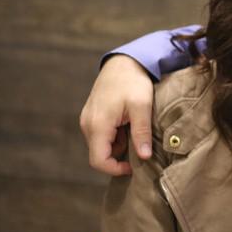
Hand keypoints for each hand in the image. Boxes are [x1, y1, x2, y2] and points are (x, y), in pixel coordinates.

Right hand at [79, 55, 154, 175]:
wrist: (123, 62)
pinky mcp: (92, 116)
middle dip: (119, 158)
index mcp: (98, 124)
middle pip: (99, 155)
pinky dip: (116, 137)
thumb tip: (144, 157)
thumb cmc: (133, 82)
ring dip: (119, 146)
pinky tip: (129, 126)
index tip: (135, 166)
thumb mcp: (142, 106)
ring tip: (136, 133)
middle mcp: (87, 125)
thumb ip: (141, 132)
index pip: (99, 161)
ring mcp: (88, 120)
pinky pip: (102, 136)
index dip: (116, 169)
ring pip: (101, 146)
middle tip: (140, 148)